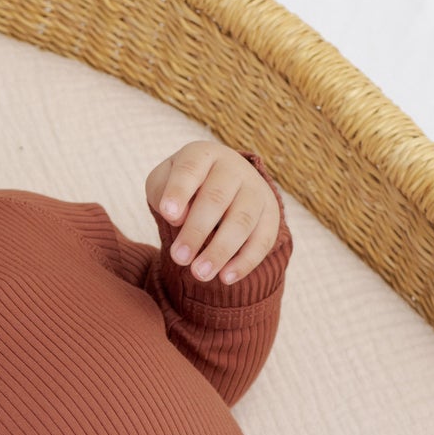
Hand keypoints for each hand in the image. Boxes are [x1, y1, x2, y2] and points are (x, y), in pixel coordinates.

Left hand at [144, 140, 278, 285]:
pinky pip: (262, 240)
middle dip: (197, 230)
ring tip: (200, 274)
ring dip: (221, 250)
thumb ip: (163, 195)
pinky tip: (226, 278)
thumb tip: (179, 218)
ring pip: (242, 221)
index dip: (179, 191)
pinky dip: (245, 262)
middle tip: (179, 258)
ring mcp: (255, 190)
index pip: (191, 169)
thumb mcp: (163, 185)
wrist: (221, 185)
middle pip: (217, 198)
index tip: (167, 214)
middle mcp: (233, 168)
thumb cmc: (184, 188)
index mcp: (203, 155)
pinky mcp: (271, 215)